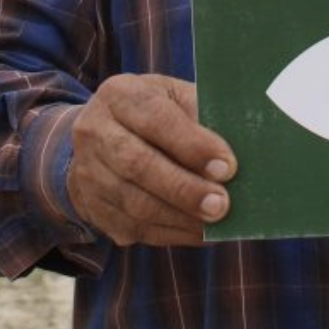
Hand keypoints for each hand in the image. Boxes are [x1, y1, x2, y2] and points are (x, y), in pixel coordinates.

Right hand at [64, 74, 236, 246]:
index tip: (228, 167)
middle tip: (222, 205)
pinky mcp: (92, 206)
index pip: (156, 119)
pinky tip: (198, 233)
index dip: (193, 145)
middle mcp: (95, 131)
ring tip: (214, 223)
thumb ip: (201, 116)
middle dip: (184, 189)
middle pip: (138, 164)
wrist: (101, 136)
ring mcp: (87, 171)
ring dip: (179, 217)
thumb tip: (241, 149)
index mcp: (120, 95)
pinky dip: (169, 233)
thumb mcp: (174, 98)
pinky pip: (131, 226)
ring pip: (133, 202)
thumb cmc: (153, 113)